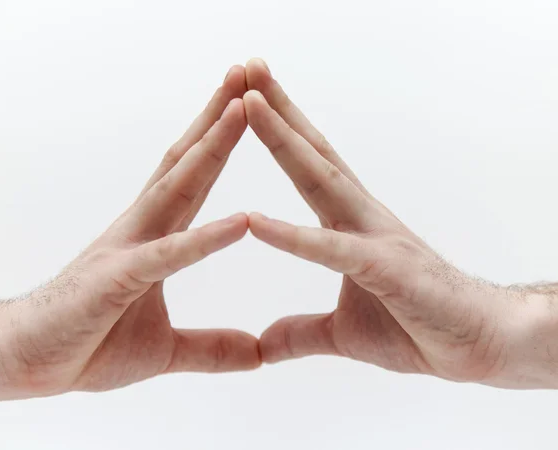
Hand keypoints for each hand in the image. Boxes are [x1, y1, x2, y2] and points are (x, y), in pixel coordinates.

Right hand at [0, 66, 258, 399]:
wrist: (26, 363)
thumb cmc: (87, 344)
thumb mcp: (165, 350)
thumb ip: (212, 347)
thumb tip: (257, 354)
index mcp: (155, 238)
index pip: (194, 179)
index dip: (221, 142)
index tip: (250, 106)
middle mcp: (142, 230)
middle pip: (187, 164)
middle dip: (219, 119)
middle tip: (249, 74)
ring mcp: (128, 250)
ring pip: (176, 189)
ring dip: (211, 148)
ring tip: (241, 107)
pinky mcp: (116, 280)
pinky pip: (167, 257)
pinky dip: (204, 239)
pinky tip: (241, 222)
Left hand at [243, 59, 545, 387]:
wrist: (480, 345)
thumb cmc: (417, 326)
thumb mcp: (342, 333)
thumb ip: (301, 332)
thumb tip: (263, 345)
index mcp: (348, 224)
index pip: (308, 166)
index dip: (278, 131)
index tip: (247, 97)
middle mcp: (361, 218)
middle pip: (312, 154)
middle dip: (277, 110)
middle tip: (247, 67)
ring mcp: (375, 239)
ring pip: (322, 181)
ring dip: (284, 141)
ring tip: (252, 103)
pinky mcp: (386, 270)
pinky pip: (332, 250)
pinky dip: (293, 237)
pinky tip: (254, 222)